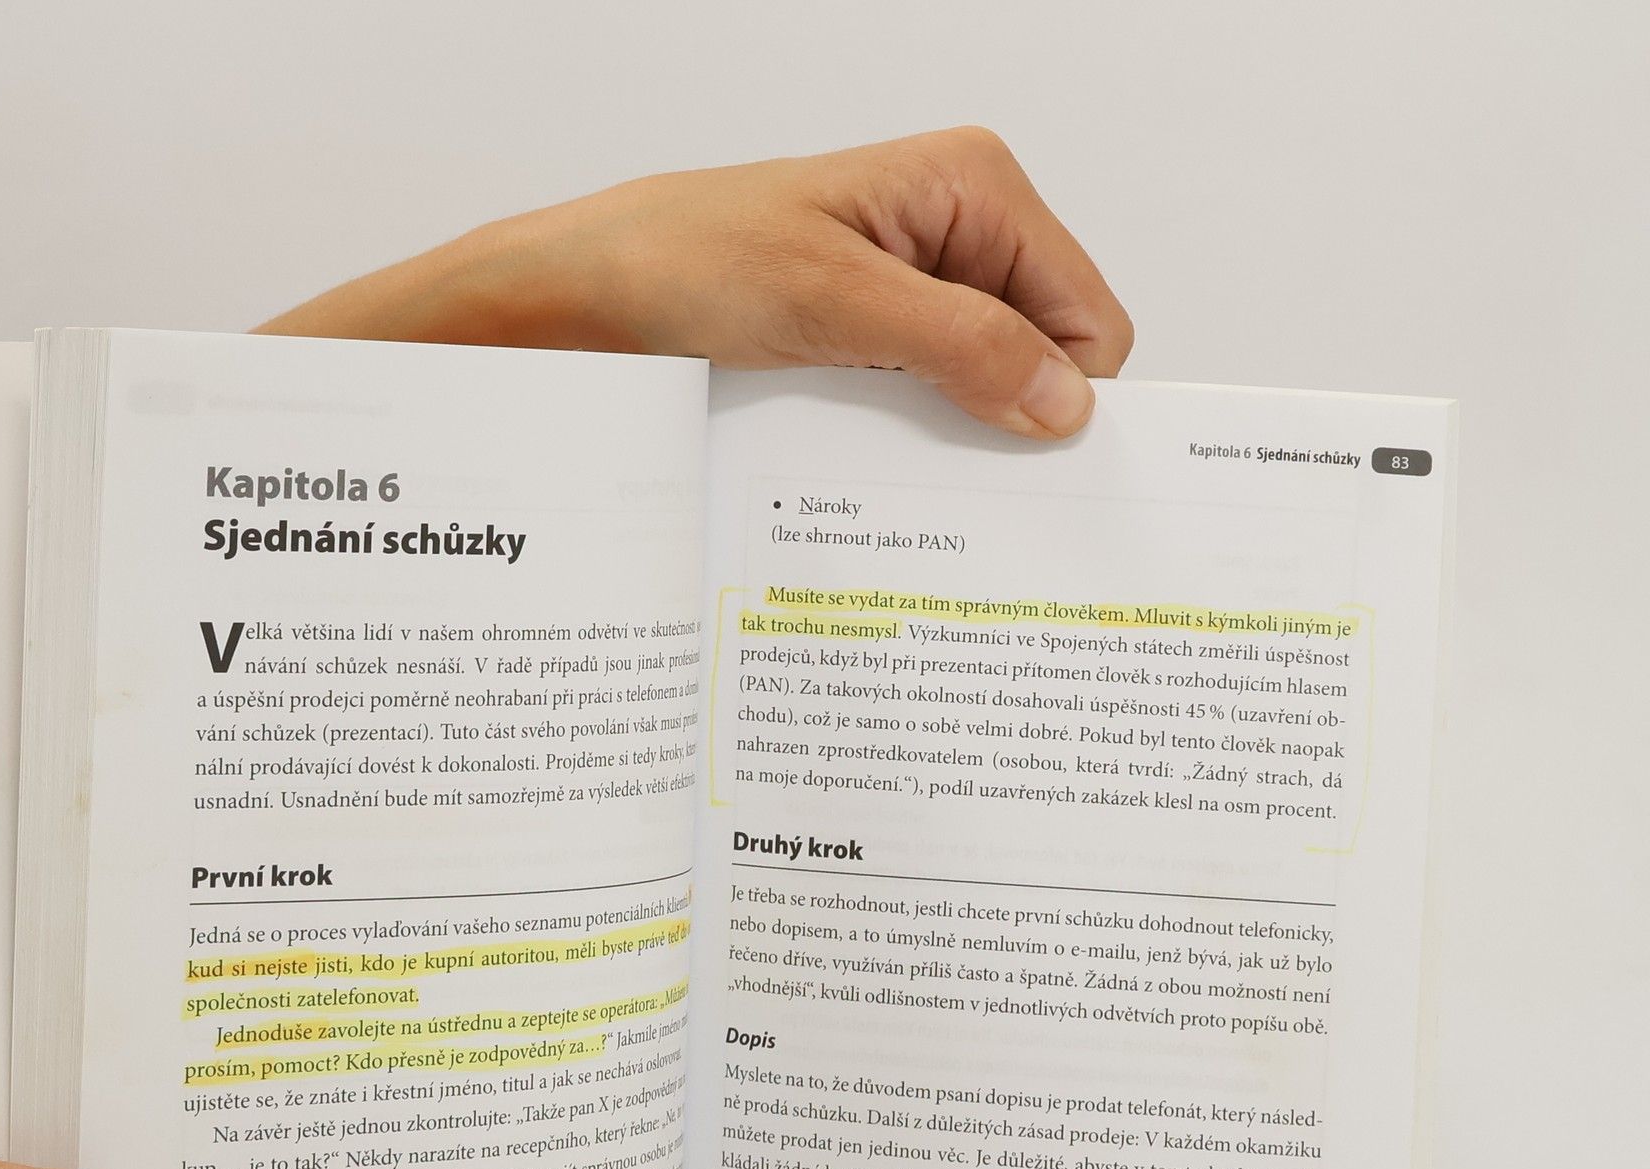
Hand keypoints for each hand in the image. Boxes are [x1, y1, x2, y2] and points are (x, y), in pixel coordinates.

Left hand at [265, 127, 1133, 438]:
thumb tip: (1064, 402)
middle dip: (1011, 416)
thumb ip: (963, 347)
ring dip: (951, 432)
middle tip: (955, 477)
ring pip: (985, 387)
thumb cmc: (689, 261)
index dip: (1067, 393)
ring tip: (891, 457)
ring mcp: (913, 287)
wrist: (584, 294)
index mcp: (973, 186)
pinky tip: (866, 455)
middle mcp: (955, 231)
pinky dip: (909, 434)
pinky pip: (927, 400)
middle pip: (1042, 354)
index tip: (1029, 464)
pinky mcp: (870, 334)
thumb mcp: (836, 304)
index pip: (1087, 315)